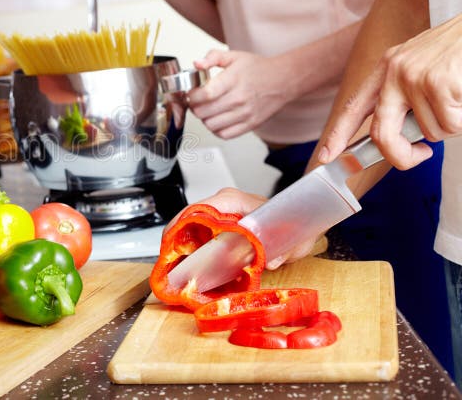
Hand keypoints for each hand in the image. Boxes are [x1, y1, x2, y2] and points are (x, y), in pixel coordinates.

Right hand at [163, 188, 320, 269]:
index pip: (199, 208)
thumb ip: (283, 250)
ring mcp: (220, 213)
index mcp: (233, 200)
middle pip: (188, 217)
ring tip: (173, 267)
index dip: (180, 224)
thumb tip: (270, 261)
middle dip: (174, 239)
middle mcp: (223, 203)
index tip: (170, 242)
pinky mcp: (220, 224)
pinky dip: (191, 248)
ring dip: (180, 246)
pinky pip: (199, 233)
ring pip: (190, 226)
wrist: (301, 217)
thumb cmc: (294, 221)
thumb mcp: (293, 239)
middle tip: (167, 264)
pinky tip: (188, 264)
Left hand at [187, 49, 289, 138]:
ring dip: (204, 119)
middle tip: (197, 102)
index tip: (192, 93)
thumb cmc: (258, 69)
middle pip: (204, 112)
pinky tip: (217, 119)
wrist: (284, 80)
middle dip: (195, 107)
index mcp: (233, 80)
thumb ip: (213, 57)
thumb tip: (196, 63)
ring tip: (207, 110)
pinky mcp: (250, 124)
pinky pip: (224, 134)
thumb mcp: (235, 56)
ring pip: (211, 125)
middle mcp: (239, 99)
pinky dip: (216, 129)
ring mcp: (245, 114)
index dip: (192, 96)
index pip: (205, 94)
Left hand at [319, 14, 461, 169]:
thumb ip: (403, 97)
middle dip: (400, 155)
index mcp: (385, 69)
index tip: (324, 156)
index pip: (353, 107)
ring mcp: (414, 77)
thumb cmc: (456, 52)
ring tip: (456, 99)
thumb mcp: (419, 67)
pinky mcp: (438, 83)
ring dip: (447, 126)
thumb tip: (400, 135)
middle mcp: (394, 72)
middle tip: (419, 155)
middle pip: (381, 133)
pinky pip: (450, 124)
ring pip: (428, 132)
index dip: (336, 135)